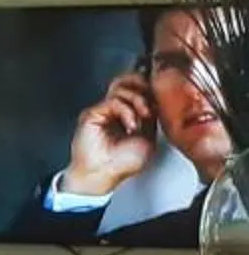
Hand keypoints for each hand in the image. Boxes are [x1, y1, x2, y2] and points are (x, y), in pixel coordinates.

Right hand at [67, 73, 156, 195]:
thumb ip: (152, 116)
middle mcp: (117, 109)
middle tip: (150, 103)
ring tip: (142, 116)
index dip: (152, 87)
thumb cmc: (122, 164)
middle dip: (144, 87)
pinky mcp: (93, 113)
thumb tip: (158, 98)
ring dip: (138, 100)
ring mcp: (105, 110)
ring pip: (122, 86)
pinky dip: (126, 111)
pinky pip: (114, 100)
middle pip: (130, 79)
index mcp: (131, 114)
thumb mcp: (150, 138)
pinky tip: (129, 125)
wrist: (103, 175)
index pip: (142, 88)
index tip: (161, 93)